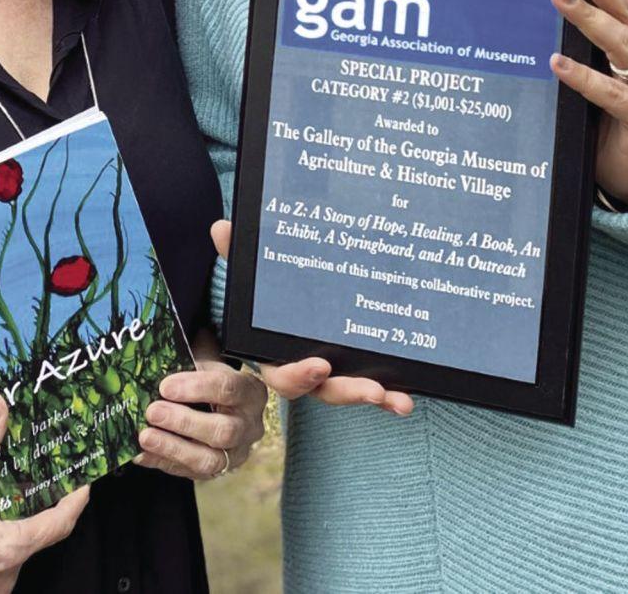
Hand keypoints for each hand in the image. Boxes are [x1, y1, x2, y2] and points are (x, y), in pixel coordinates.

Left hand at [136, 328, 267, 479]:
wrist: (219, 403)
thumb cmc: (208, 378)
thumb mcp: (206, 363)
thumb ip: (187, 361)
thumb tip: (154, 355)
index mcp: (251, 392)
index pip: (227, 389)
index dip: (196, 388)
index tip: (165, 386)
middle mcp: (250, 426)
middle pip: (222, 430)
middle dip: (183, 422)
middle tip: (153, 412)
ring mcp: (236, 454)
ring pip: (209, 460)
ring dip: (172, 448)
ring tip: (145, 437)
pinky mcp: (217, 473)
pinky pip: (190, 473)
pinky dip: (163, 462)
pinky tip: (142, 453)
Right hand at [210, 220, 413, 415]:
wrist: (281, 299)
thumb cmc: (264, 292)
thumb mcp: (252, 273)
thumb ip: (235, 253)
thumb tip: (222, 227)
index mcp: (273, 352)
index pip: (281, 374)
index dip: (298, 375)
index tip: (319, 365)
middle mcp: (302, 368)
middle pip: (321, 389)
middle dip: (347, 391)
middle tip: (373, 389)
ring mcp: (329, 371)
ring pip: (347, 390)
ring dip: (373, 396)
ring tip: (398, 400)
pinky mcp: (352, 370)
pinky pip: (369, 387)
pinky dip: (387, 396)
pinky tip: (405, 400)